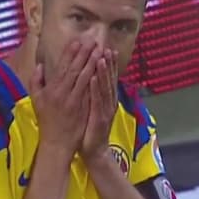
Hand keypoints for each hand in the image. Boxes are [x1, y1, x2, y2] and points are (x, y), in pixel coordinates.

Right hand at [31, 40, 98, 157]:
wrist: (56, 143)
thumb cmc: (46, 121)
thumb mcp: (36, 100)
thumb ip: (36, 81)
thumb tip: (41, 65)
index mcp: (51, 89)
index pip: (62, 67)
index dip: (70, 53)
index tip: (77, 41)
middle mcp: (62, 93)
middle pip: (75, 69)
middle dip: (84, 53)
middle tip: (92, 40)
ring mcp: (74, 101)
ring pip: (84, 78)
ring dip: (92, 63)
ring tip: (99, 50)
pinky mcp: (83, 109)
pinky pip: (90, 91)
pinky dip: (96, 79)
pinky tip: (101, 69)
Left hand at [80, 48, 118, 164]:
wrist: (94, 151)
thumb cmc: (89, 129)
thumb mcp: (91, 108)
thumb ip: (92, 94)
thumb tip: (90, 78)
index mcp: (105, 99)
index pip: (107, 78)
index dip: (108, 63)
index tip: (105, 47)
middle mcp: (109, 102)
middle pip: (109, 79)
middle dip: (108, 63)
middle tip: (106, 47)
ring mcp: (105, 110)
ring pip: (105, 88)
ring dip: (103, 72)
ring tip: (100, 57)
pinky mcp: (100, 118)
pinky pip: (97, 101)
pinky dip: (95, 89)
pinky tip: (93, 78)